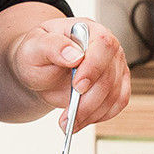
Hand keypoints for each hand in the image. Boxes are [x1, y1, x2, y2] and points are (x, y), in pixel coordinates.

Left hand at [10, 17, 130, 130]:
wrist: (40, 69)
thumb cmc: (37, 53)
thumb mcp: (35, 46)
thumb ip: (52, 47)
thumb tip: (74, 55)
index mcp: (88, 30)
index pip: (104, 45)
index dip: (93, 68)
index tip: (78, 87)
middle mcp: (106, 47)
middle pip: (109, 76)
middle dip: (88, 101)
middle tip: (67, 115)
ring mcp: (114, 66)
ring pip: (114, 94)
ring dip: (91, 113)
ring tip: (68, 122)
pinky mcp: (116, 84)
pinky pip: (118, 103)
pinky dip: (100, 116)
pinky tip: (82, 119)